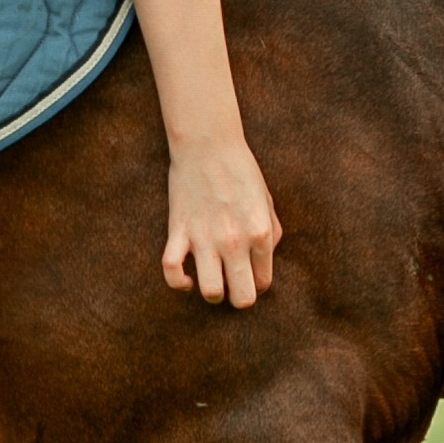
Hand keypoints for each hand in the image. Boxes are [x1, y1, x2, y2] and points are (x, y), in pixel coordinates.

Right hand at [164, 138, 282, 307]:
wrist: (207, 144)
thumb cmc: (241, 170)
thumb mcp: (267, 201)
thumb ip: (271, 232)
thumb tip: (265, 258)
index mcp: (260, 233)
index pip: (263, 282)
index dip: (257, 283)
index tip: (250, 275)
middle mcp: (234, 241)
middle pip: (242, 298)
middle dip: (239, 297)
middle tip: (234, 285)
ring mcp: (205, 238)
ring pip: (210, 292)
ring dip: (213, 293)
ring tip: (213, 281)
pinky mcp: (179, 232)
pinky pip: (172, 270)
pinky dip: (178, 282)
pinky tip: (187, 278)